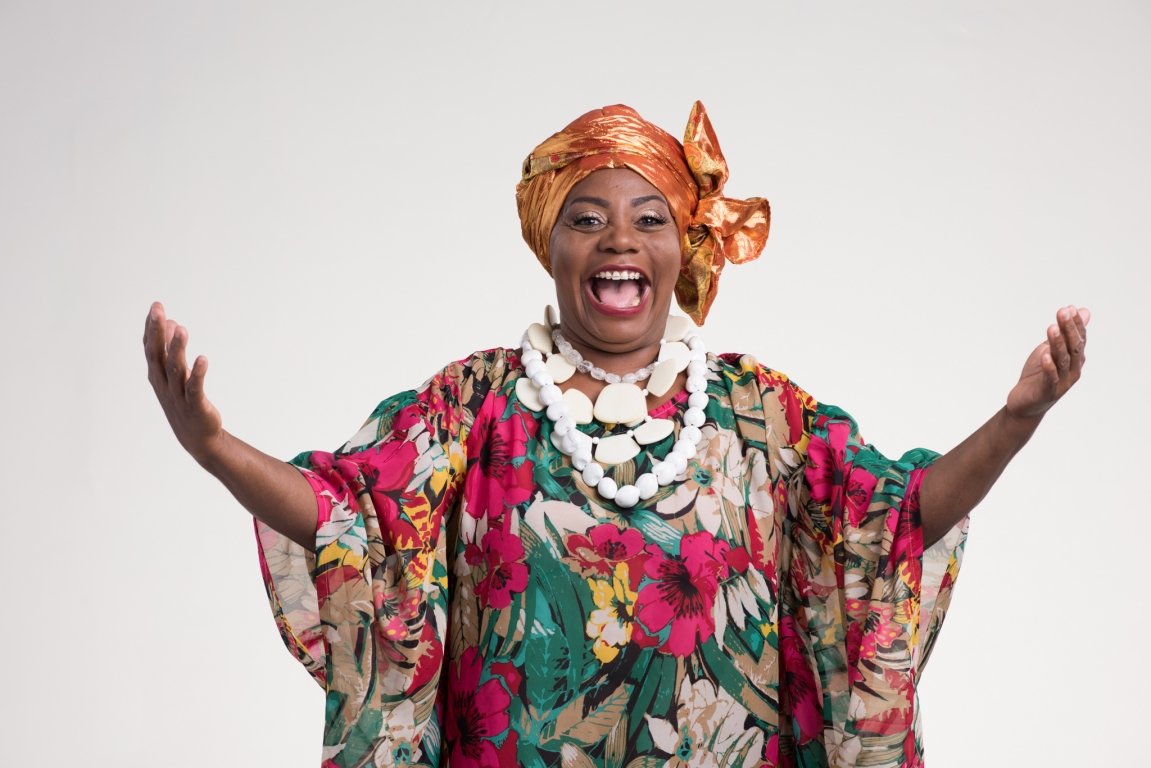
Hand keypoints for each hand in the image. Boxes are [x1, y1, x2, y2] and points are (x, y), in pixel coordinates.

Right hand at [143, 301, 223, 463]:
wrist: (196, 437)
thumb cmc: (183, 401)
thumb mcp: (175, 374)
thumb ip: (171, 350)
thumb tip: (172, 322)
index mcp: (157, 375)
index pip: (150, 348)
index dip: (151, 328)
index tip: (155, 306)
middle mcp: (164, 383)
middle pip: (158, 355)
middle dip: (158, 332)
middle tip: (159, 310)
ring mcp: (178, 395)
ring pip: (176, 370)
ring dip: (177, 349)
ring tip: (181, 329)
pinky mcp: (196, 406)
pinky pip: (195, 388)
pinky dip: (198, 373)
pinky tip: (202, 358)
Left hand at [1005, 305, 1089, 420]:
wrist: (1025, 404)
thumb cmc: (1039, 375)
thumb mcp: (1050, 350)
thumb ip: (1065, 333)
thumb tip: (1082, 310)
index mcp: (1075, 359)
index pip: (1079, 339)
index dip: (1076, 324)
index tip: (1069, 308)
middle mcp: (1073, 370)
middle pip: (1073, 347)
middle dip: (1068, 329)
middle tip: (1062, 312)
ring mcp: (1062, 382)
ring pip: (1062, 360)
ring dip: (1057, 343)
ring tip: (1052, 328)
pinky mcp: (1048, 392)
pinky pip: (1050, 378)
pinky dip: (1048, 367)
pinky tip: (1044, 355)